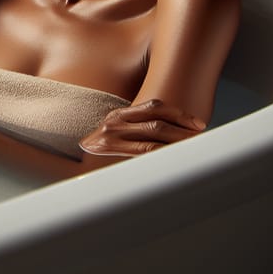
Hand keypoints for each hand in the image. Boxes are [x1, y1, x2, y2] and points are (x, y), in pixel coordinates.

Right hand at [79, 99, 205, 156]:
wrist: (70, 167)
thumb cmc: (100, 156)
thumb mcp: (116, 138)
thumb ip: (136, 134)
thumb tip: (172, 137)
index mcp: (119, 115)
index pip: (154, 106)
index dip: (179, 113)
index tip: (198, 123)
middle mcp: (115, 121)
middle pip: (158, 118)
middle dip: (183, 127)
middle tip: (202, 135)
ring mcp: (112, 135)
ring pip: (155, 132)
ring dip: (178, 138)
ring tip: (195, 145)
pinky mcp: (111, 150)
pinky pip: (146, 149)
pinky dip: (165, 151)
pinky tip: (177, 156)